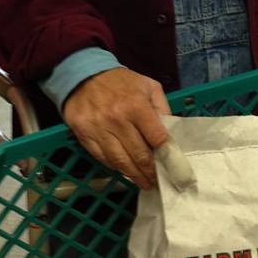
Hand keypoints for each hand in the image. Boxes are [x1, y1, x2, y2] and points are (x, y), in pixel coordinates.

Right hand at [63, 68, 169, 189]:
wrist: (84, 74)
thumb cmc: (120, 82)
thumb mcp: (148, 86)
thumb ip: (162, 108)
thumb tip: (171, 133)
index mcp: (136, 106)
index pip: (157, 138)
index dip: (167, 156)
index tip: (174, 169)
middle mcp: (117, 119)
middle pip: (139, 155)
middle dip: (151, 173)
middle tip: (158, 182)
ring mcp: (99, 129)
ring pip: (120, 161)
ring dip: (134, 176)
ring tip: (144, 183)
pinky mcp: (83, 135)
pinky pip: (102, 158)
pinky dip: (115, 168)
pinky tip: (125, 171)